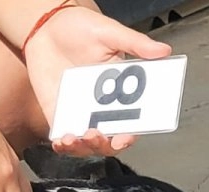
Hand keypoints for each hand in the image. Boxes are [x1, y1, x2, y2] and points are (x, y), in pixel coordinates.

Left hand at [23, 6, 171, 155]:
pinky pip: (63, 139)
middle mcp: (102, 106)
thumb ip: (135, 44)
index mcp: (121, 91)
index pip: (132, 120)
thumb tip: (163, 51)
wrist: (45, 26)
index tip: (124, 138)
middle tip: (97, 135)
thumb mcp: (109, 32)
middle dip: (105, 145)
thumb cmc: (78, 28)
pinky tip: (62, 140)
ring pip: (87, 144)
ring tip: (76, 138)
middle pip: (110, 139)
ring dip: (84, 148)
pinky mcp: (59, 114)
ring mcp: (80, 112)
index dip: (130, 134)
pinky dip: (63, 146)